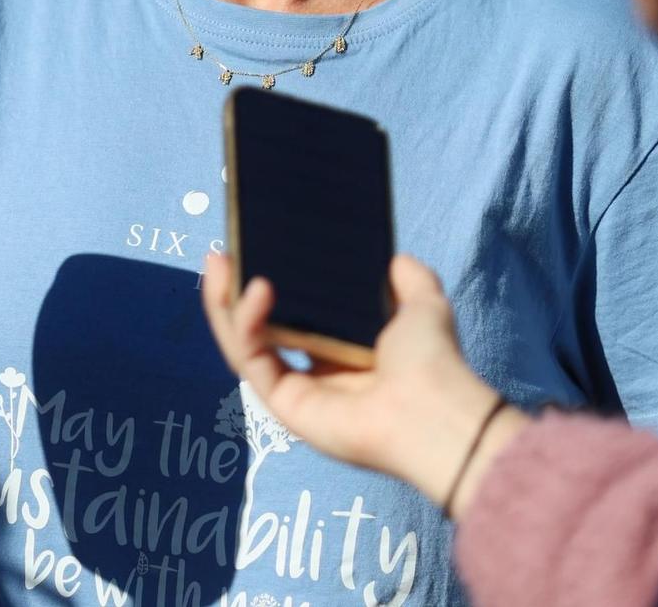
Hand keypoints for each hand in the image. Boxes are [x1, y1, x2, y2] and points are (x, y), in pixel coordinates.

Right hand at [201, 251, 528, 514]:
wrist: (438, 411)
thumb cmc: (434, 362)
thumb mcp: (424, 304)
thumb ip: (409, 276)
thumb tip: (393, 256)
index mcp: (344, 350)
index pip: (293, 313)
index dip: (272, 280)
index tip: (256, 245)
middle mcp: (316, 371)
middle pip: (258, 327)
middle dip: (233, 290)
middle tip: (222, 252)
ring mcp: (297, 390)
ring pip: (245, 343)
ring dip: (225, 303)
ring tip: (219, 262)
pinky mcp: (284, 406)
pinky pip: (253, 360)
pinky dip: (246, 324)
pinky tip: (256, 289)